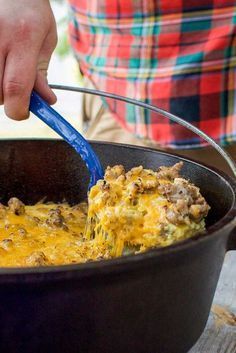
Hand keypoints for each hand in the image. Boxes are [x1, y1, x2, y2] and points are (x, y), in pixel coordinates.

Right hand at [0, 0, 57, 119]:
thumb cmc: (31, 11)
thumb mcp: (46, 39)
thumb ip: (42, 72)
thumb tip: (45, 101)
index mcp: (23, 37)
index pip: (16, 87)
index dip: (19, 109)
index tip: (25, 112)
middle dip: (10, 99)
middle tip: (18, 88)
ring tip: (7, 69)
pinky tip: (1, 63)